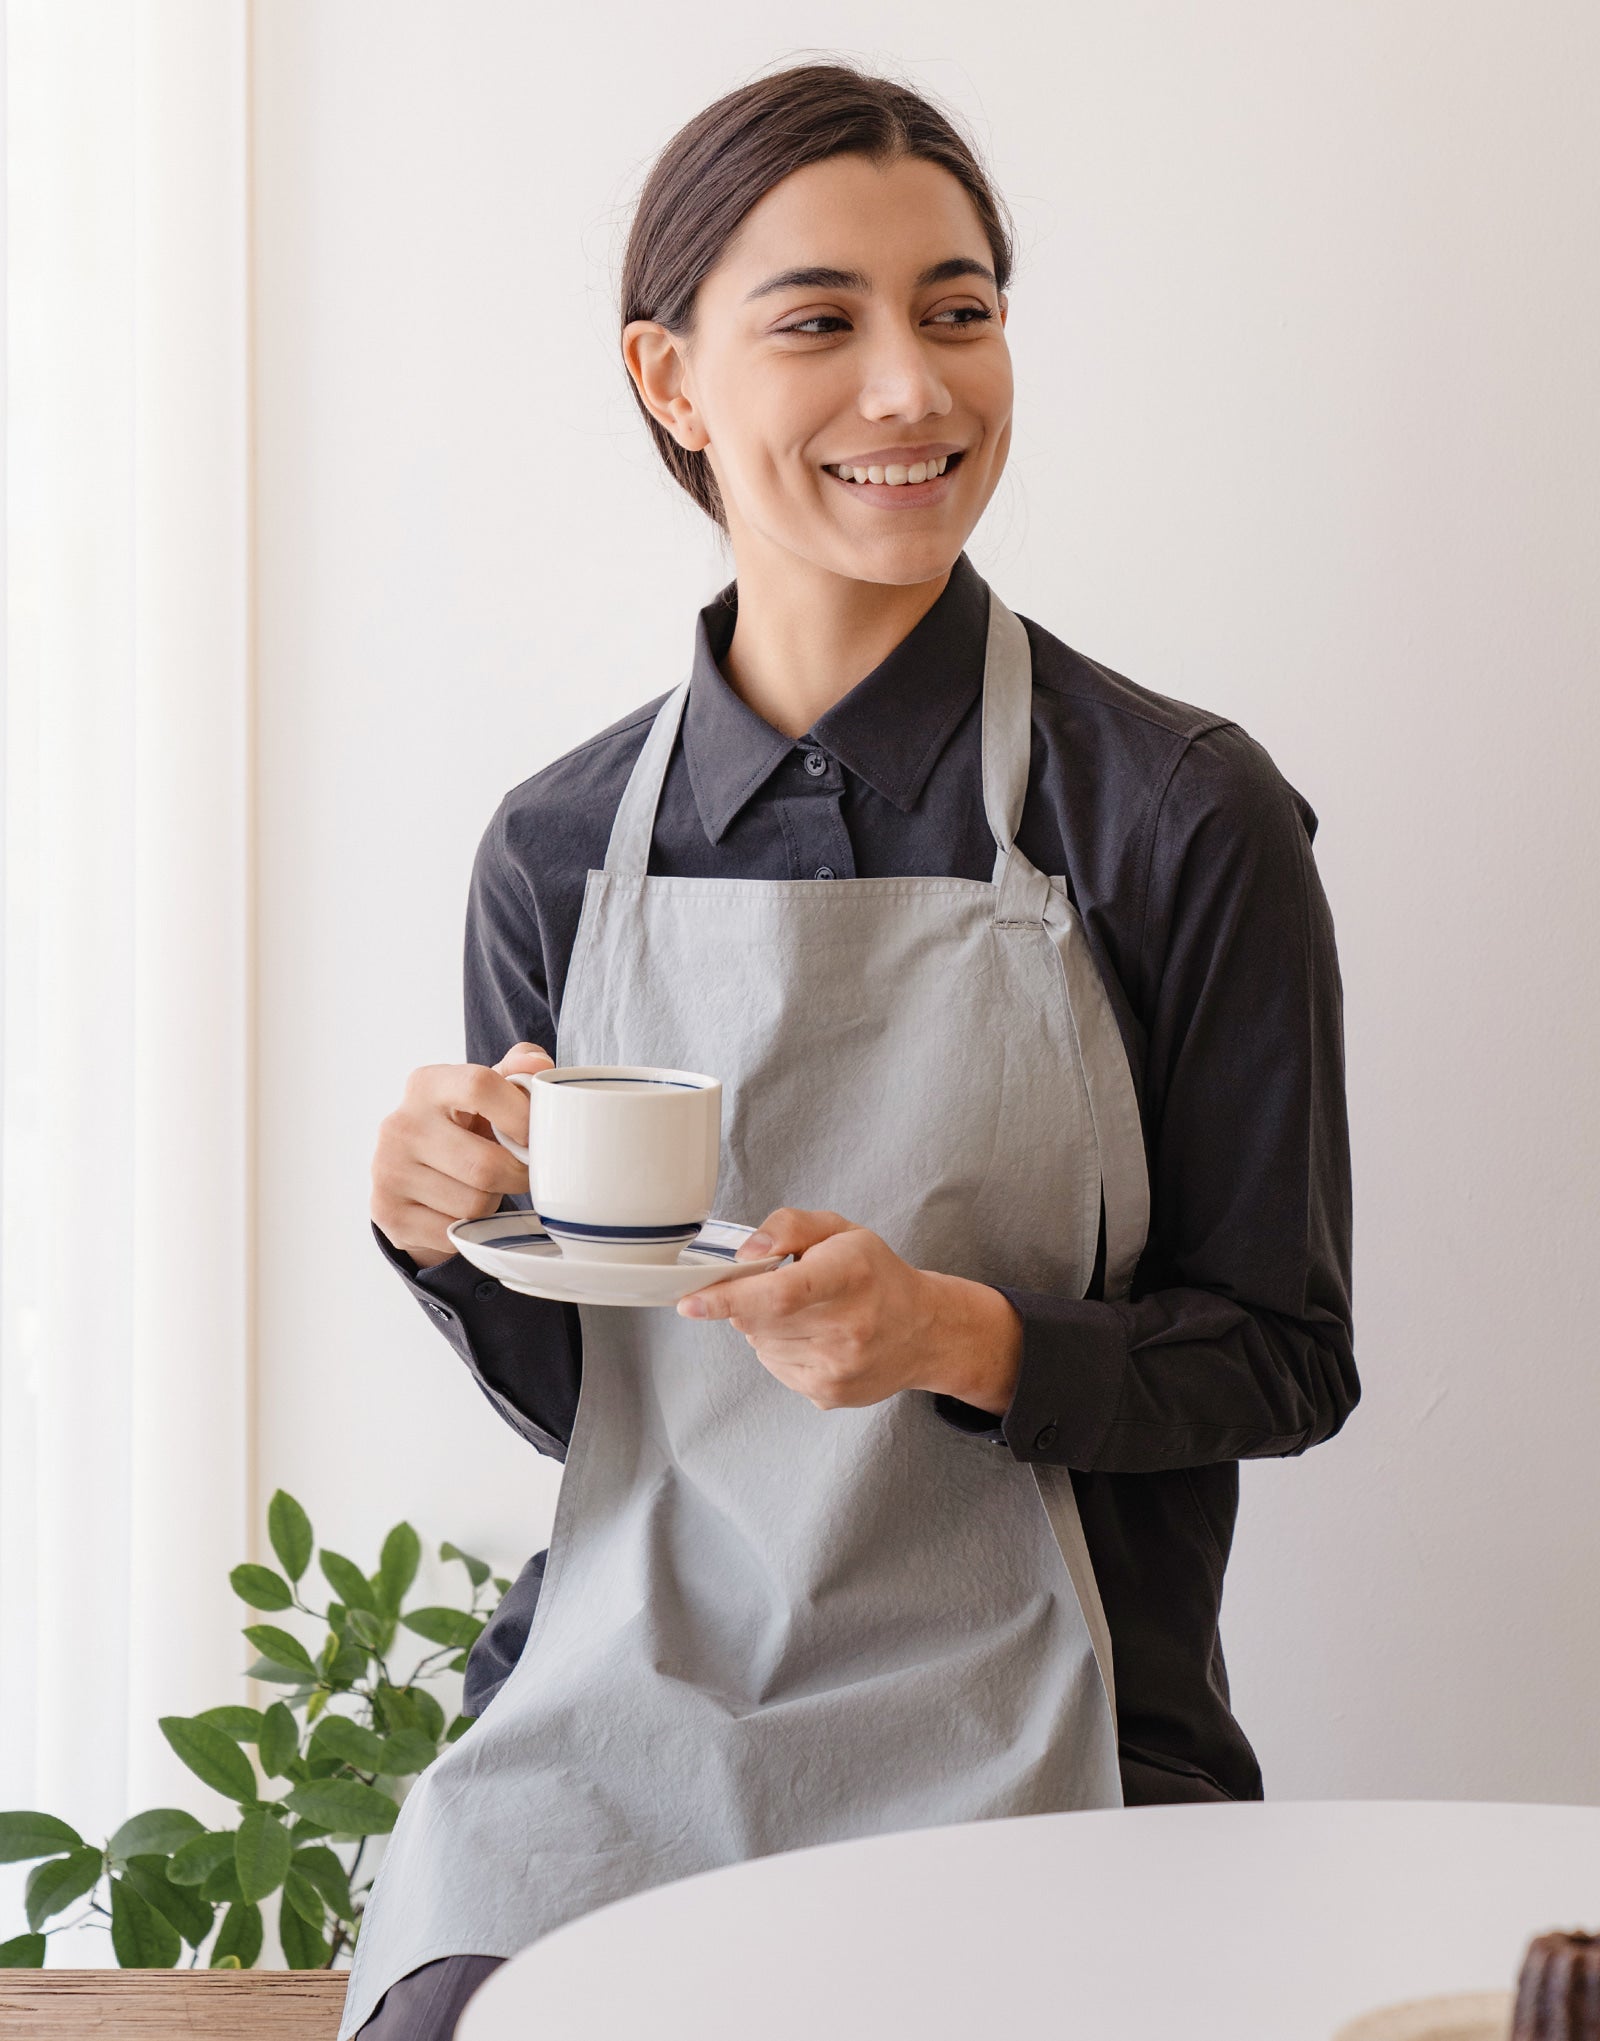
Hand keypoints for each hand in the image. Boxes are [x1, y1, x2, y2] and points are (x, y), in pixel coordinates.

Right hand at [370, 1042, 552, 1269]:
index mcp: (427, 1084)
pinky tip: (457, 1209)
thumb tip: (538, 1065)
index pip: (481, 1086)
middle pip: (485, 1165)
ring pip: (473, 1204)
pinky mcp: (387, 1213)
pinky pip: (453, 1232)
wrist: (411, 1175)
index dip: (521, 1115)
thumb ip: (516, 1072)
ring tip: (480, 1187)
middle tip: (520, 1172)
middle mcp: (400, 1124)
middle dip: (516, 1175)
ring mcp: (388, 1170)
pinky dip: (468, 1228)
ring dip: (490, 1202)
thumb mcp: (486, 1094)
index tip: (534, 1136)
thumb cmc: (462, 1127)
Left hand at [676, 1207, 1023, 1415]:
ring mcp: (838, 1366)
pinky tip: (814, 1337)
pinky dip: (780, 1348)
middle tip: (782, 1287)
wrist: (926, 1332)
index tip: (689, 1303)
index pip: (781, 1292)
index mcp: (850, 1273)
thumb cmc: (876, 1274)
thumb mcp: (840, 1230)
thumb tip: (745, 1254)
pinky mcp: (829, 1393)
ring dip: (766, 1325)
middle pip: (760, 1318)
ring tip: (808, 1313)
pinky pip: (774, 1366)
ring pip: (761, 1343)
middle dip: (751, 1301)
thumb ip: (789, 1226)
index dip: (729, 1298)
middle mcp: (848, 1325)